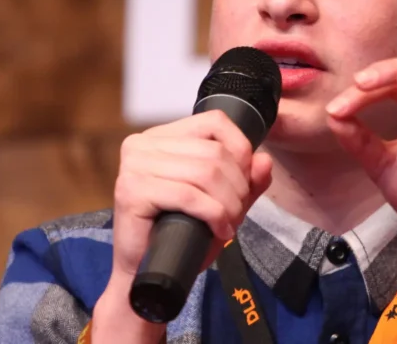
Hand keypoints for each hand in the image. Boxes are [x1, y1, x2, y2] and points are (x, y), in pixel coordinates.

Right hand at [111, 111, 273, 278]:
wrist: (145, 274)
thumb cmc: (179, 235)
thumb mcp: (220, 202)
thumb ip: (246, 181)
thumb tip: (264, 160)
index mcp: (160, 136)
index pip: (214, 121)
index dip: (240, 149)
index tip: (245, 182)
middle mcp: (142, 144)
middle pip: (214, 152)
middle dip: (237, 186)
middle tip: (237, 213)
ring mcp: (134, 166)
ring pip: (205, 172)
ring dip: (228, 203)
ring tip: (229, 224)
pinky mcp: (132, 191)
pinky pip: (189, 195)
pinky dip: (214, 215)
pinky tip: (220, 231)